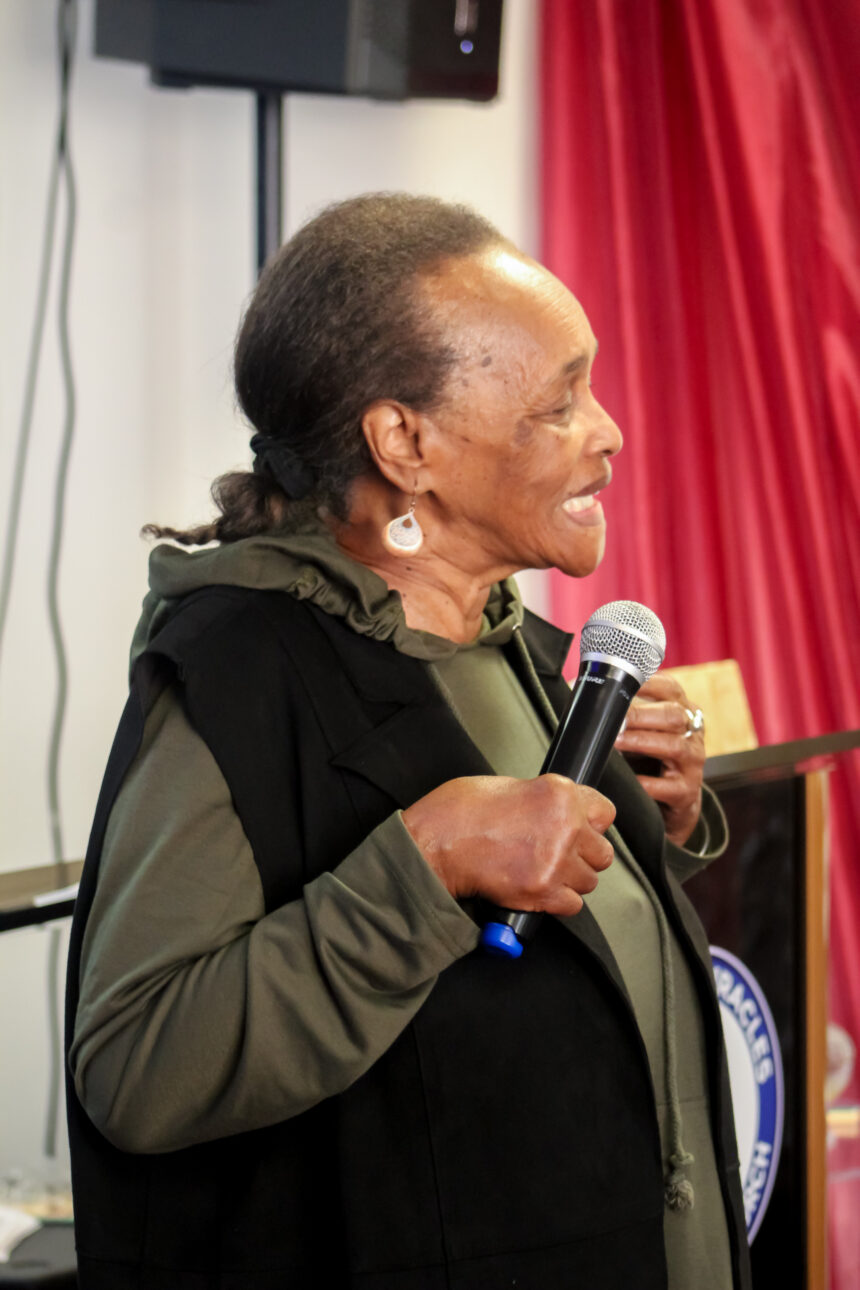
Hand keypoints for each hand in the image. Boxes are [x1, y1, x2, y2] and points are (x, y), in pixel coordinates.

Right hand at [402, 774, 615, 916]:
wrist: (433, 844)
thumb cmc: (458, 813)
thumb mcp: (506, 785)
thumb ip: (540, 800)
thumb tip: (554, 812)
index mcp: (558, 793)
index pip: (605, 812)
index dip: (591, 823)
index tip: (581, 829)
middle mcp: (565, 826)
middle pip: (602, 852)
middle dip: (583, 856)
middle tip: (558, 855)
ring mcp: (556, 861)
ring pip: (588, 881)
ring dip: (569, 880)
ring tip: (543, 873)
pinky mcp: (543, 891)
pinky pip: (572, 905)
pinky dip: (556, 902)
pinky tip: (537, 890)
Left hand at [613, 673, 704, 846]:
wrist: (674, 798)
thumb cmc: (652, 756)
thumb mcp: (646, 730)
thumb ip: (627, 712)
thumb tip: (584, 694)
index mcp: (682, 711)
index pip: (671, 688)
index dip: (649, 683)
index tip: (624, 684)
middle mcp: (692, 733)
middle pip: (673, 715)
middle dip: (641, 715)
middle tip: (615, 720)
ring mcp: (692, 761)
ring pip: (674, 746)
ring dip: (642, 742)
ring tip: (617, 742)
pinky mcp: (687, 790)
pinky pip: (670, 786)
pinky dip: (649, 782)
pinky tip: (631, 779)